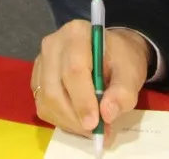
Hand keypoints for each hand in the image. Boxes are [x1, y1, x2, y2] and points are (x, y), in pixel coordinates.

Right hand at [33, 20, 148, 136]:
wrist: (110, 53)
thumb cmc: (120, 59)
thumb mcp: (131, 71)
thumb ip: (123, 91)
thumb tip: (107, 113)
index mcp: (76, 33)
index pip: (74, 70)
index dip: (83, 100)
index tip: (95, 123)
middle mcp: (52, 45)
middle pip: (56, 89)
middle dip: (76, 117)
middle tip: (98, 133)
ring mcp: (41, 63)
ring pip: (47, 101)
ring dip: (70, 122)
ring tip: (93, 129)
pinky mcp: (37, 80)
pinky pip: (44, 107)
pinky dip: (62, 121)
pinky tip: (80, 121)